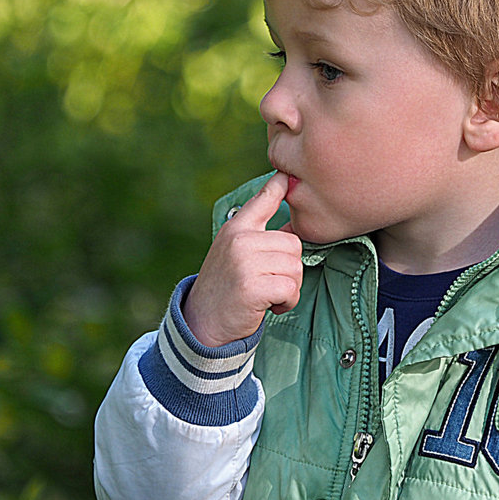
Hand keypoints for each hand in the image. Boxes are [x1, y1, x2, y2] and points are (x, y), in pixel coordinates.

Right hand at [184, 173, 302, 346]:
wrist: (203, 324)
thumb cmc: (226, 288)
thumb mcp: (235, 252)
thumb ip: (258, 234)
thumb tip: (290, 219)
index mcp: (236, 229)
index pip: (263, 200)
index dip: (279, 186)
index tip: (287, 175)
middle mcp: (239, 240)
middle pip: (294, 244)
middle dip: (290, 269)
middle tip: (270, 283)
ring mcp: (244, 262)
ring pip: (295, 267)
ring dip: (290, 288)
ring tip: (268, 295)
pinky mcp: (251, 286)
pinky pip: (290, 288)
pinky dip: (287, 302)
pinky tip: (270, 307)